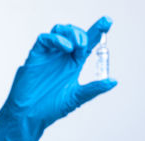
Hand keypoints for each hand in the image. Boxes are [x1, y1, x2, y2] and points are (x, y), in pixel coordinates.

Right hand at [0, 16, 117, 140]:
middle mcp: (63, 57)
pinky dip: (56, 39)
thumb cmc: (51, 107)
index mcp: (74, 64)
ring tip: (78, 45)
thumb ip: (95, 88)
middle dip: (83, 33)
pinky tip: (66, 48)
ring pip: (60, 30)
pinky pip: (45, 39)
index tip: (108, 21)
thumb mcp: (78, 97)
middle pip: (74, 33)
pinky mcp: (36, 56)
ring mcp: (49, 55)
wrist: (30, 115)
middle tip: (85, 44)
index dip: (98, 31)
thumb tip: (113, 81)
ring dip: (71, 33)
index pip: (88, 43)